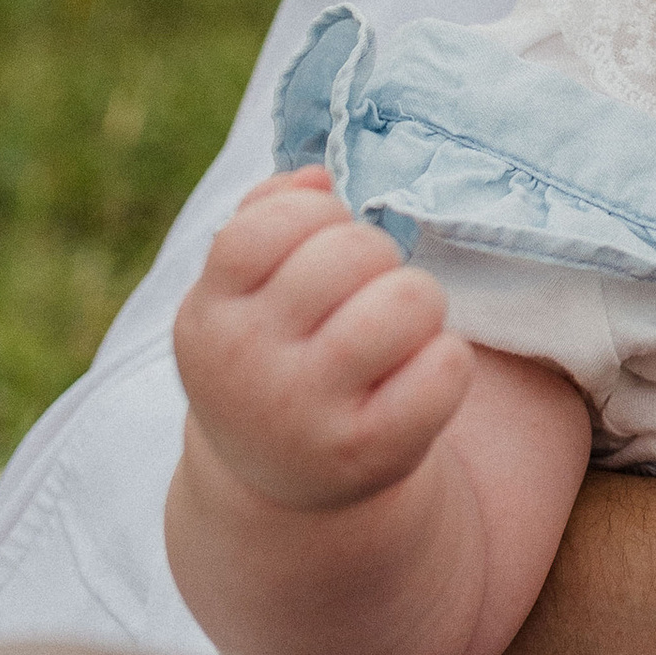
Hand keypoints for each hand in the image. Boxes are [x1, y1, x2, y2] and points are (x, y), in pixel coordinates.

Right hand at [173, 167, 472, 511]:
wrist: (281, 475)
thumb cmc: (277, 352)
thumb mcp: (243, 292)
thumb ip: (266, 215)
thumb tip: (316, 179)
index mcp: (208, 316)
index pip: (268, 224)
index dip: (314, 215)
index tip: (317, 247)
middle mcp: (247, 366)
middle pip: (352, 251)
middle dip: (377, 256)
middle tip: (366, 293)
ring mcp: (305, 414)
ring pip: (407, 299)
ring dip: (419, 302)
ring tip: (397, 330)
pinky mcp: (369, 453)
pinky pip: (446, 366)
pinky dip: (447, 360)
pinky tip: (417, 375)